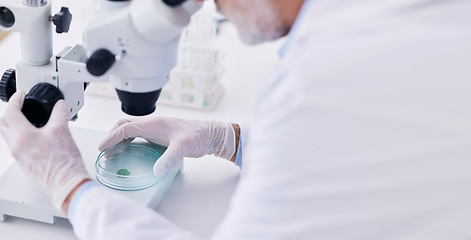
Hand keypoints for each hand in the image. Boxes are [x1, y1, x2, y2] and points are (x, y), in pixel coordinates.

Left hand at [0, 91, 89, 211]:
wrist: (66, 183)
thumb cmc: (63, 162)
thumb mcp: (63, 131)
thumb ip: (59, 114)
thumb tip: (59, 106)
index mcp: (22, 136)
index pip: (10, 112)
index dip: (16, 100)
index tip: (21, 95)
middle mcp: (16, 147)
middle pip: (3, 124)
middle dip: (10, 113)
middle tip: (20, 106)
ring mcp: (19, 157)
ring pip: (9, 136)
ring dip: (15, 126)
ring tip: (30, 121)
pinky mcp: (25, 164)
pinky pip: (17, 147)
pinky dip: (22, 137)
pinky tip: (36, 137)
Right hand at [99, 117, 237, 177]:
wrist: (210, 134)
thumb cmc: (199, 136)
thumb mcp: (183, 148)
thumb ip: (169, 158)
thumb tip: (156, 170)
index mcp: (153, 124)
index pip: (125, 128)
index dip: (111, 137)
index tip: (102, 147)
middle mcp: (152, 123)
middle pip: (124, 125)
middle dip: (111, 136)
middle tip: (104, 150)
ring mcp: (156, 128)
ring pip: (130, 129)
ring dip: (119, 138)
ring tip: (113, 151)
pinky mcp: (160, 133)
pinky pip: (138, 134)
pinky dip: (129, 140)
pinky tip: (130, 150)